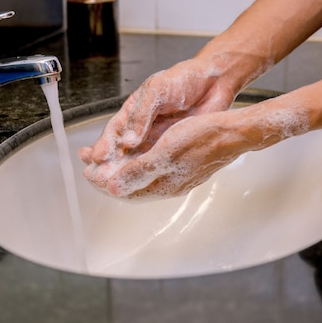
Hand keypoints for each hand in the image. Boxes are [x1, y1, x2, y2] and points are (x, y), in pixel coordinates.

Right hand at [79, 55, 236, 192]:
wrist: (215, 82)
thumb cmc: (184, 79)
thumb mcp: (157, 90)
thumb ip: (142, 115)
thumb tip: (127, 141)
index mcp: (134, 111)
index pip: (114, 131)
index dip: (104, 144)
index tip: (96, 158)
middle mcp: (143, 128)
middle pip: (121, 150)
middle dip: (109, 165)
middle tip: (97, 178)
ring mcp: (158, 140)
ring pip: (137, 161)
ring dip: (125, 174)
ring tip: (112, 186)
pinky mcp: (173, 149)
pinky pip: (157, 164)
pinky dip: (147, 175)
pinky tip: (139, 184)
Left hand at [82, 110, 247, 199]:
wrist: (234, 131)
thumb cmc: (202, 139)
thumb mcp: (164, 155)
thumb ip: (137, 172)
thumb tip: (112, 187)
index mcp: (162, 185)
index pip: (124, 191)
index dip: (103, 182)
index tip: (87, 172)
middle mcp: (167, 183)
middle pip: (130, 185)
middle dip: (108, 175)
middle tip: (89, 166)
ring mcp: (176, 174)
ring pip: (140, 174)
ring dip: (120, 167)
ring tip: (104, 158)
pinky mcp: (181, 162)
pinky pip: (151, 166)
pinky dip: (136, 160)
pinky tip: (133, 152)